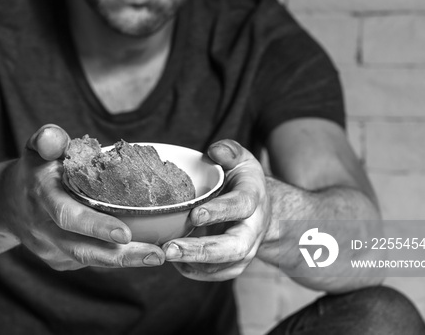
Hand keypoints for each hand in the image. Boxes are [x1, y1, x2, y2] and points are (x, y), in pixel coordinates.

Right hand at [0, 124, 164, 270]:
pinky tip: (143, 251)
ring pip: (90, 260)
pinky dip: (117, 258)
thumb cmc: (34, 169)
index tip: (125, 232)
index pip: (67, 216)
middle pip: (82, 249)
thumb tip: (53, 137)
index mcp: (41, 195)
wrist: (6, 203)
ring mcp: (50, 248)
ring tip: (159, 255)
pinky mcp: (59, 260)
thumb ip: (48, 139)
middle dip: (121, 255)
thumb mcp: (36, 147)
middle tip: (157, 253)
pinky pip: (91, 261)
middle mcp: (44, 227)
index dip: (95, 226)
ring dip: (126, 261)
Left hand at [161, 140, 270, 280]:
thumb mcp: (241, 160)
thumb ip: (230, 151)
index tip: (194, 214)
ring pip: (224, 265)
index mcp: (253, 200)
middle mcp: (253, 230)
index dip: (219, 212)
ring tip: (165, 255)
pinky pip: (216, 274)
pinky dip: (194, 271)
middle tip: (170, 248)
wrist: (259, 210)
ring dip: (194, 263)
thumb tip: (216, 150)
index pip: (240, 207)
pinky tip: (175, 262)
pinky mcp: (235, 264)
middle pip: (233, 247)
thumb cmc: (243, 182)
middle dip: (201, 250)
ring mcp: (246, 251)